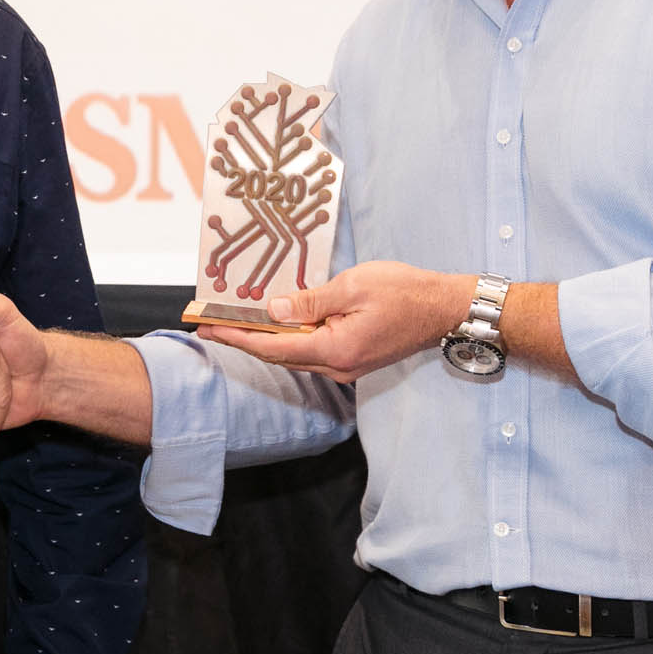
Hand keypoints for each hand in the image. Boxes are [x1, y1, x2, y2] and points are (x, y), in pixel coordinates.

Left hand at [197, 260, 472, 382]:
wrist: (445, 308)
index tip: (208, 328)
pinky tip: (274, 325)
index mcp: (335, 350)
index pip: (273, 347)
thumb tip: (274, 312)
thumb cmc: (404, 291)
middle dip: (242, 339)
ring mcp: (346, 366)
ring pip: (294, 355)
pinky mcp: (353, 358)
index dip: (237, 336)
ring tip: (232, 323)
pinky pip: (311, 351)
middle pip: (279, 356)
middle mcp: (338, 366)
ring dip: (263, 340)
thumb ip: (310, 301)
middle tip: (209, 325)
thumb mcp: (352, 286)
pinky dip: (288, 339)